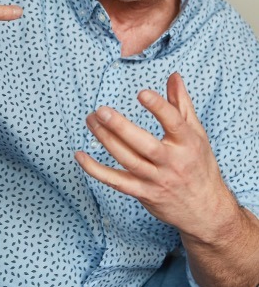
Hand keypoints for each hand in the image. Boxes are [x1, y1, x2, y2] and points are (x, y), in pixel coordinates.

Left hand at [75, 73, 238, 241]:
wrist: (206, 211)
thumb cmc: (199, 165)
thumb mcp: (197, 134)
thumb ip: (181, 103)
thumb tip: (173, 75)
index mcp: (187, 144)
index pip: (174, 123)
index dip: (158, 107)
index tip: (141, 93)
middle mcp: (172, 162)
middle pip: (144, 145)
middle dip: (121, 128)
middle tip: (101, 110)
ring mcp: (156, 180)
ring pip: (127, 160)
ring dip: (106, 140)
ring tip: (90, 120)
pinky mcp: (142, 193)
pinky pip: (116, 182)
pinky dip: (96, 170)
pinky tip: (80, 155)